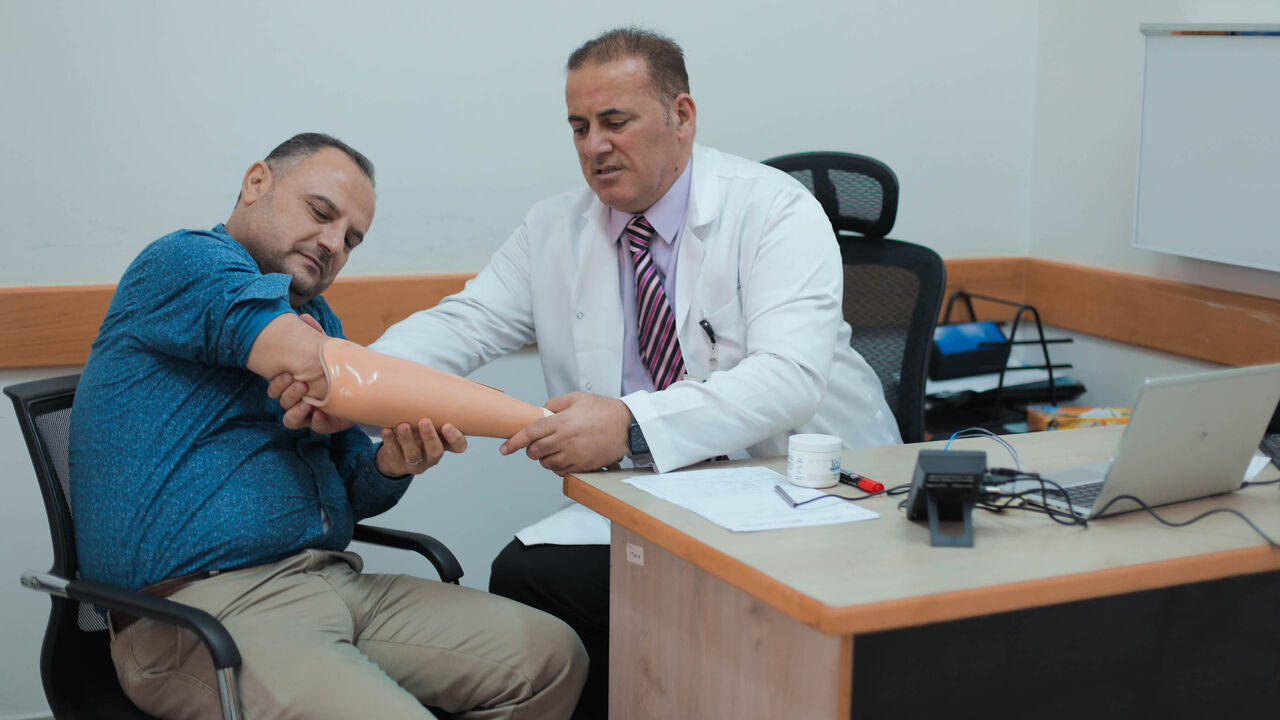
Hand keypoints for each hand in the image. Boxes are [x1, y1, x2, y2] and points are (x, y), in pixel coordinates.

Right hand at [265, 313, 351, 432]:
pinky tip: (320, 414)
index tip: (288, 374)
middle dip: (288, 395)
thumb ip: (316, 335)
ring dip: (296, 411)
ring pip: (291, 419)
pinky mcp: (327, 423)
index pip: (275, 389)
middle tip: (301, 384)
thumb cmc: (338, 367)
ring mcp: (311, 414)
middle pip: (282, 403)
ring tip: (309, 402)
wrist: (361, 383)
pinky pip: (316, 428)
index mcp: (294, 385)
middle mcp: (299, 401)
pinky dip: (316, 423)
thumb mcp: (328, 351)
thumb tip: (304, 317)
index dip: (277, 385)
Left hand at [377, 419, 467, 475]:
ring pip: (413, 454)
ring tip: (402, 425)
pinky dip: (390, 441)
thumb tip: (429, 376)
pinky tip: (387, 429)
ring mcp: (415, 462)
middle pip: (435, 451)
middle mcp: (432, 455)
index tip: (447, 425)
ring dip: (408, 439)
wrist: (395, 457)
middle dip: (430, 437)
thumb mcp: (428, 423)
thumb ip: (432, 410)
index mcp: (444, 444)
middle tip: (424, 421)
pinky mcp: (398, 463)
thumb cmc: (416, 433)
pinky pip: (394, 453)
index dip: (455, 438)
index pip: (458, 446)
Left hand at [500, 392, 629, 474]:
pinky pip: (561, 472)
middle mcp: (566, 440)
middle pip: (535, 451)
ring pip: (547, 464)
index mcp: (562, 422)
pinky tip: (564, 457)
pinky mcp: (583, 466)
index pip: (530, 434)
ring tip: (552, 450)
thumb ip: (555, 404)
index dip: (514, 442)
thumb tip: (540, 413)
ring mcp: (574, 455)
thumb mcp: (577, 398)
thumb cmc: (604, 410)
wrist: (627, 426)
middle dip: (530, 450)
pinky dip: (557, 467)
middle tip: (535, 445)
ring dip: (544, 459)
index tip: (504, 448)